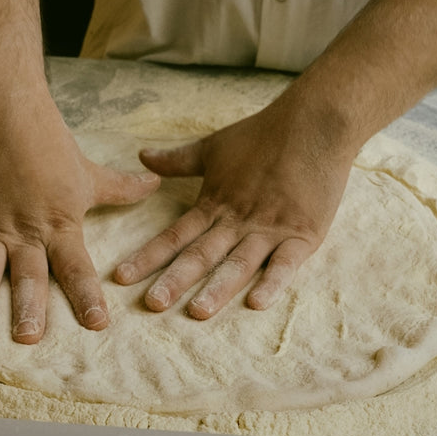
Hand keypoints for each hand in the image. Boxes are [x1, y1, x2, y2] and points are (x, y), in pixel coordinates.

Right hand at [0, 94, 158, 343]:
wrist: (5, 110)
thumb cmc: (49, 142)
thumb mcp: (89, 172)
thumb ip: (121, 188)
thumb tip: (156, 184)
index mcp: (59, 225)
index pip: (76, 267)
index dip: (87, 296)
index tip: (97, 324)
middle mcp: (25, 232)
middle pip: (28, 275)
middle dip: (28, 308)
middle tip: (27, 338)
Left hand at [113, 91, 354, 318]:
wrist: (315, 123)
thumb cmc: (263, 134)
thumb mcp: (214, 147)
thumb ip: (178, 160)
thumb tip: (142, 156)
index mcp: (214, 204)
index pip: (174, 235)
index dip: (147, 257)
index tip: (121, 277)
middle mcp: (237, 221)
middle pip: (201, 255)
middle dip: (175, 280)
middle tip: (152, 304)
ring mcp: (269, 229)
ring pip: (238, 263)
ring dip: (217, 288)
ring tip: (197, 312)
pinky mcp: (302, 234)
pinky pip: (285, 263)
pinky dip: (272, 283)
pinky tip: (257, 303)